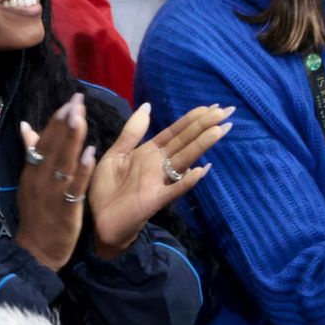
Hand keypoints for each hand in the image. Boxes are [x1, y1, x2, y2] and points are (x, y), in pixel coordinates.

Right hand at [15, 93, 96, 270]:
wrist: (36, 251)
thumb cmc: (36, 215)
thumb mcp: (29, 182)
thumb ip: (31, 154)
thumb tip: (26, 126)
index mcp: (32, 171)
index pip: (44, 140)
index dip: (56, 120)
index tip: (69, 101)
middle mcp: (40, 178)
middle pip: (54, 146)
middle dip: (66, 122)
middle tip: (77, 100)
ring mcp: (52, 193)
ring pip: (63, 162)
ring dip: (72, 139)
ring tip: (81, 117)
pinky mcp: (65, 209)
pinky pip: (74, 186)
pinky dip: (81, 170)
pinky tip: (90, 154)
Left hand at [89, 103, 231, 256]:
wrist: (96, 219)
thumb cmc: (106, 189)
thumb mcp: (115, 155)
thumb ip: (131, 133)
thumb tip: (148, 106)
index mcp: (149, 153)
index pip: (175, 132)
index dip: (192, 119)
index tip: (213, 106)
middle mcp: (158, 165)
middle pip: (185, 142)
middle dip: (204, 126)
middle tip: (227, 111)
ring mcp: (159, 182)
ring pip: (184, 160)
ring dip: (201, 146)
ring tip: (219, 131)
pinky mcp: (155, 200)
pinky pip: (173, 189)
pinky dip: (186, 181)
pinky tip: (201, 170)